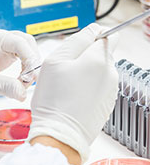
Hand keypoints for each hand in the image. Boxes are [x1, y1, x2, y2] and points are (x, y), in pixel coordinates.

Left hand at [0, 27, 39, 105]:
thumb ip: (6, 87)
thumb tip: (24, 93)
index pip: (18, 41)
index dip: (30, 57)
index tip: (32, 74)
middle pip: (24, 41)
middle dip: (31, 59)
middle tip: (32, 78)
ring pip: (23, 48)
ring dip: (29, 63)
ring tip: (26, 80)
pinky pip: (18, 57)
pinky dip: (24, 67)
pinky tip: (22, 77)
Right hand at [28, 23, 118, 162]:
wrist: (60, 133)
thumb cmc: (53, 99)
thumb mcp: (55, 60)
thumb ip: (77, 40)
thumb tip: (94, 30)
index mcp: (98, 60)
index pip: (107, 34)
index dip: (92, 36)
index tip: (80, 45)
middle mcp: (110, 73)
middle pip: (103, 53)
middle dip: (86, 55)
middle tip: (67, 68)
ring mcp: (111, 90)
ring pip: (100, 70)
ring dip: (86, 71)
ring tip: (69, 85)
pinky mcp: (107, 102)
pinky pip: (100, 85)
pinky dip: (89, 86)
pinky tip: (75, 95)